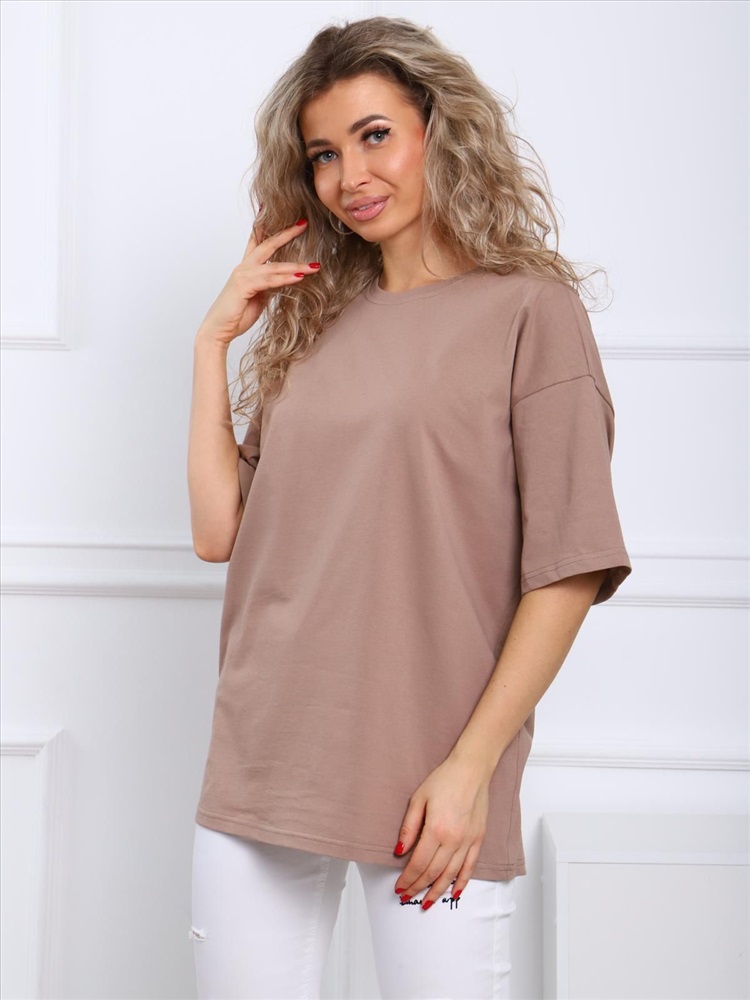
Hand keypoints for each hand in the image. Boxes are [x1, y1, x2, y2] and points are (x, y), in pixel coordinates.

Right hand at [196, 217, 319, 346]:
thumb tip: (284, 281)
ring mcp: (243, 275)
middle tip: (303, 223)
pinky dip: (285, 279)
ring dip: (296, 266)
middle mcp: (244, 268)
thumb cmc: (236, 315)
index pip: (258, 242)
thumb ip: (269, 285)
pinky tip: (299, 277)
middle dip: (286, 234)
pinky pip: (269, 280)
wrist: (218, 330)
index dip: (269, 228)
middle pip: (267, 244)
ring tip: (314, 266)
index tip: (284, 219)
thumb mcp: (258, 297)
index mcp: (246, 268)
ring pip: (274, 266)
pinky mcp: (244, 286)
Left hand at [392, 754, 490, 910]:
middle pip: (433, 872)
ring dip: (437, 891)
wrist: (471, 770)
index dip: (407, 879)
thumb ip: (409, 827)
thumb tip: (399, 850)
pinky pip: (470, 867)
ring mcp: (468, 841)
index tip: (399, 887)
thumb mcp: (418, 799)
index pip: (418, 863)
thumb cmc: (444, 780)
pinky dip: (462, 882)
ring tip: (426, 902)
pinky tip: (454, 892)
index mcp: (436, 829)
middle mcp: (454, 840)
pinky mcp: (478, 839)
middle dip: (418, 887)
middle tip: (407, 897)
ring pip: (451, 874)